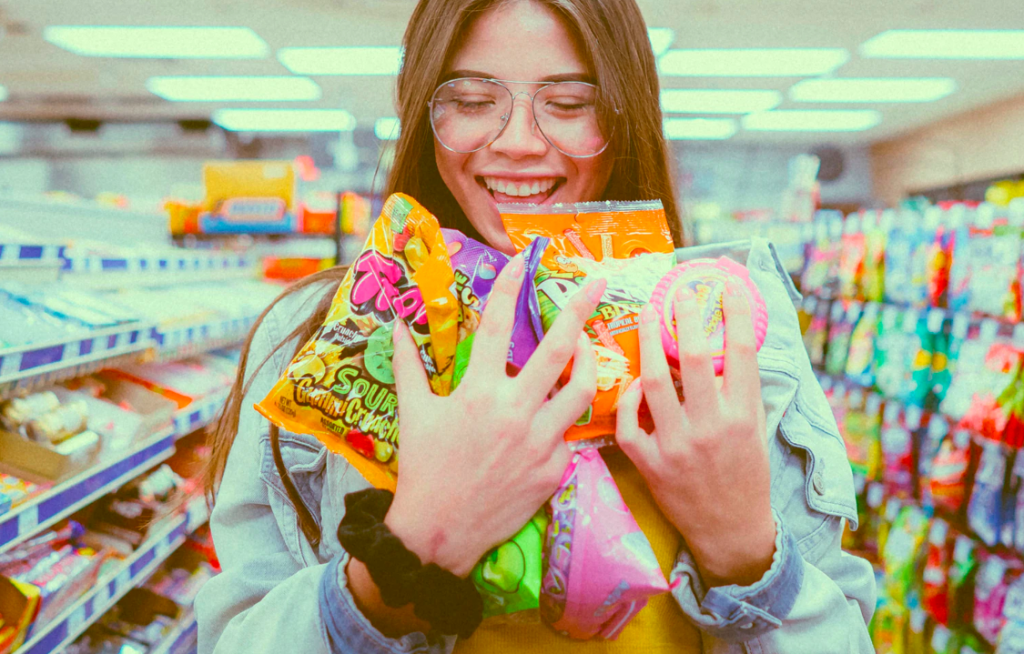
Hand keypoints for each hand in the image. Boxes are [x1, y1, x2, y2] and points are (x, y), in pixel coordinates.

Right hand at [385, 254, 604, 576]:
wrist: (438, 533)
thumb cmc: (422, 468)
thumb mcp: (413, 413)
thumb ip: (407, 366)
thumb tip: (395, 327)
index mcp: (477, 391)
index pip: (494, 326)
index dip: (507, 288)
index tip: (521, 261)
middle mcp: (514, 410)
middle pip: (559, 349)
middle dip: (581, 309)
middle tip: (597, 282)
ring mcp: (540, 441)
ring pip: (583, 390)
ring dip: (590, 362)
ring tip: (588, 348)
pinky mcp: (555, 469)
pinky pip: (571, 435)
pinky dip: (565, 421)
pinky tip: (556, 417)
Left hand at [617, 283, 774, 587]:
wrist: (731, 529)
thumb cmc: (746, 473)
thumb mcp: (756, 429)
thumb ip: (741, 389)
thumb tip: (730, 337)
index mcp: (744, 416)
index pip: (742, 351)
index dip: (737, 312)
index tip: (729, 283)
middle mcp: (712, 428)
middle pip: (695, 358)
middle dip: (686, 317)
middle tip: (679, 291)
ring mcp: (677, 447)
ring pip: (655, 384)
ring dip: (649, 344)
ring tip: (649, 316)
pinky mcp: (651, 465)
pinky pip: (629, 424)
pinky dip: (628, 400)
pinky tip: (634, 382)